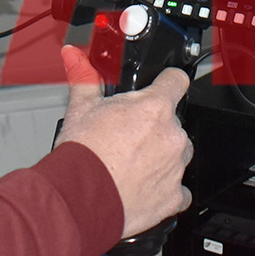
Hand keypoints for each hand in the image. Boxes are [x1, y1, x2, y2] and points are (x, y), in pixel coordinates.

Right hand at [55, 45, 193, 238]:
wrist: (79, 198)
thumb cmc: (82, 156)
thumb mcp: (80, 109)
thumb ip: (84, 78)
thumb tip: (75, 57)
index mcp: (154, 108)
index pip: (176, 81)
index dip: (168, 82)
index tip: (163, 87)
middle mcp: (171, 135)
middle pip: (174, 123)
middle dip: (156, 128)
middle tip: (131, 137)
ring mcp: (175, 167)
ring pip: (178, 154)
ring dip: (162, 156)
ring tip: (133, 164)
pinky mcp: (174, 197)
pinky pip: (179, 190)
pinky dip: (166, 188)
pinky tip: (144, 187)